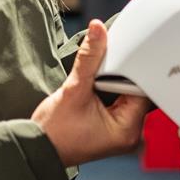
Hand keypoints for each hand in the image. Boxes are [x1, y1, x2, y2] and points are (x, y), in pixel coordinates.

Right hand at [31, 19, 149, 167]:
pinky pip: (117, 102)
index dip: (131, 71)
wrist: (37, 148)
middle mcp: (129, 133)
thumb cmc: (54, 132)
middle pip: (136, 92)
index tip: (118, 58)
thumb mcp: (73, 89)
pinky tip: (95, 90)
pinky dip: (107, 92)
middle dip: (120, 77)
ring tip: (95, 84)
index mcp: (128, 130)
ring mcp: (120, 131)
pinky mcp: (110, 127)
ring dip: (112, 84)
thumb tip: (98, 31)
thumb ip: (88, 58)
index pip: (142, 90)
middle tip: (102, 71)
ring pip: (125, 95)